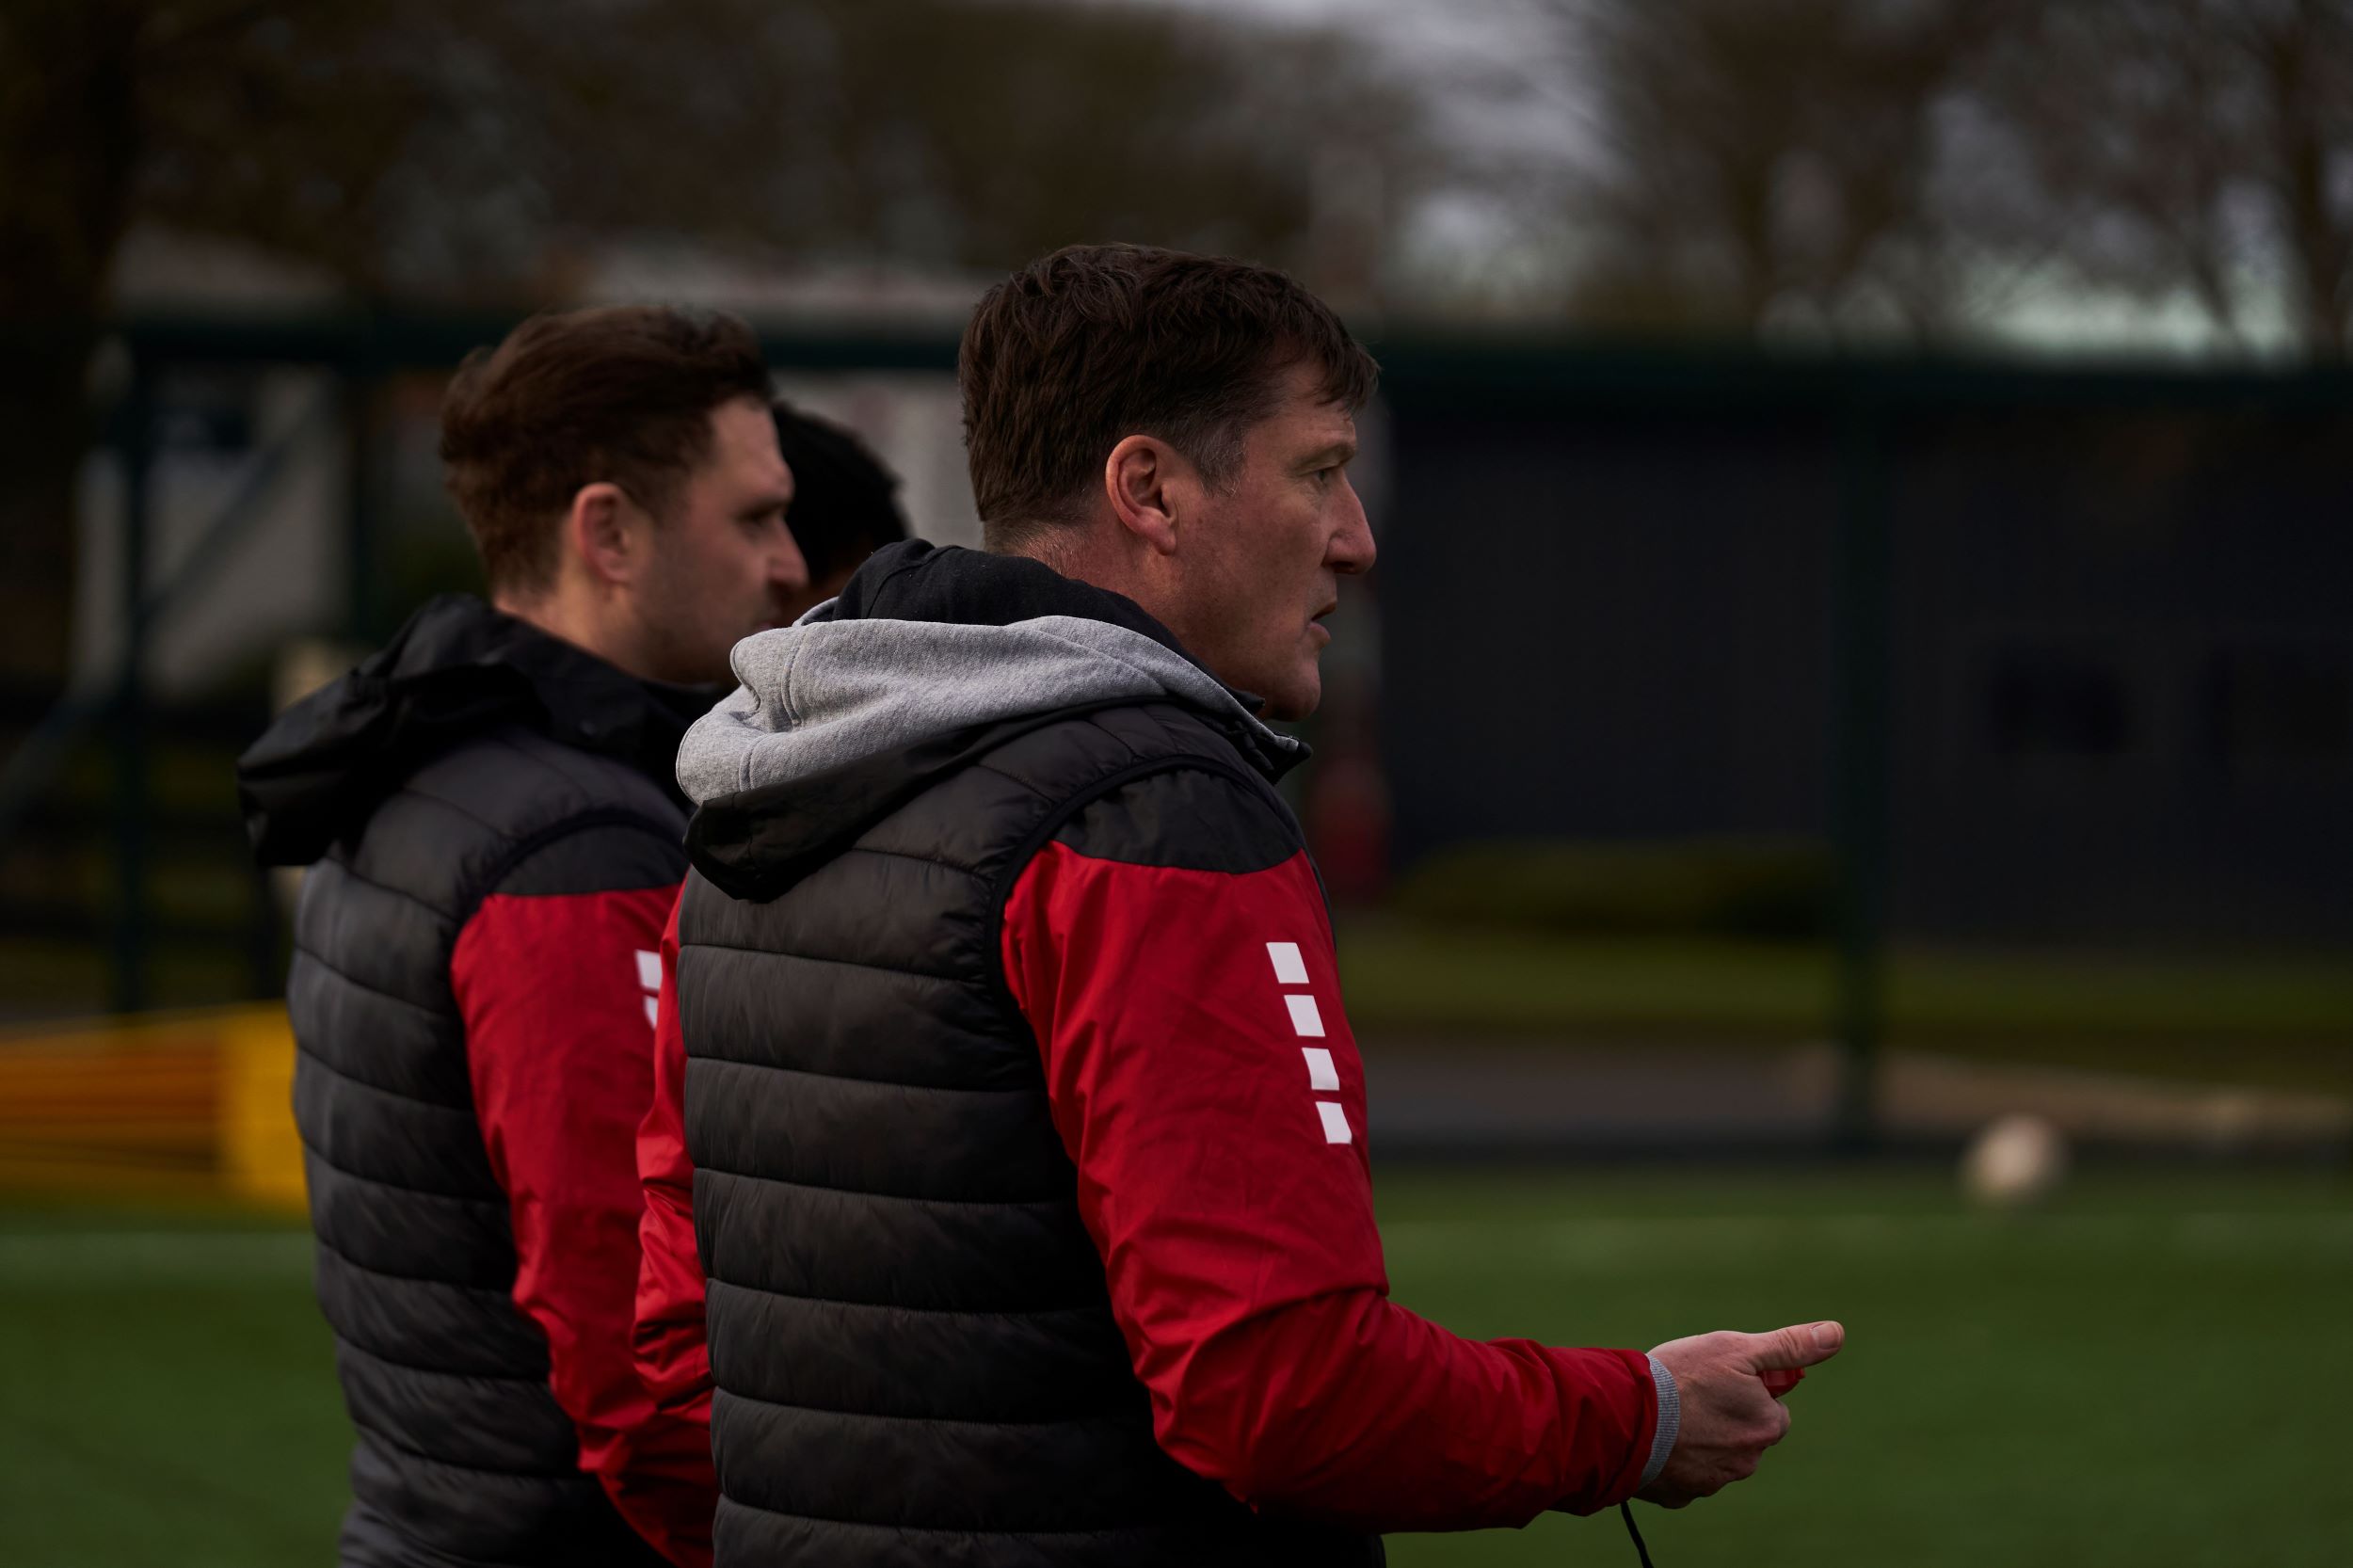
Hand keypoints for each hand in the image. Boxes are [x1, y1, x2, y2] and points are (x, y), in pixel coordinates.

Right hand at [1637, 1320, 1843, 1507]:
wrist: (1624, 1417)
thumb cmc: (1682, 1377)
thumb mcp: (1737, 1349)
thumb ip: (1789, 1346)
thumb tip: (1836, 1333)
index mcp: (1765, 1426)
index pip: (1773, 1411)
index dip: (1747, 1392)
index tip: (1719, 1380)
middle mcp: (1746, 1462)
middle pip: (1743, 1436)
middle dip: (1724, 1418)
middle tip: (1692, 1395)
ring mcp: (1711, 1483)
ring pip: (1714, 1457)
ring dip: (1699, 1439)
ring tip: (1668, 1415)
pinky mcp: (1679, 1496)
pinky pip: (1684, 1477)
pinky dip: (1675, 1461)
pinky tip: (1656, 1440)